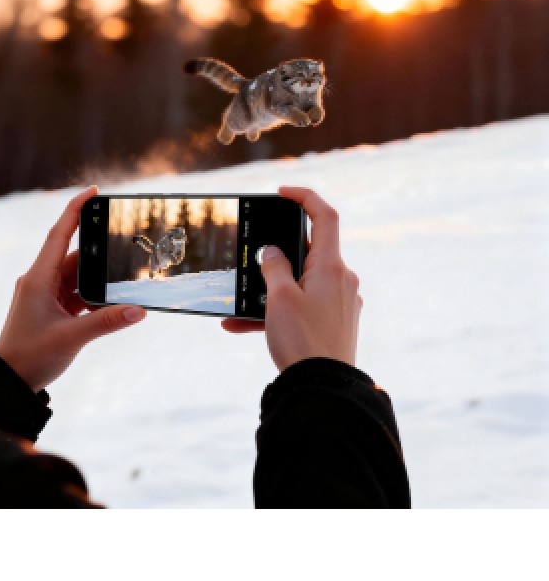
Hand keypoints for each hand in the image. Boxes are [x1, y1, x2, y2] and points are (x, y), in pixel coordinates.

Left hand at [0, 185, 145, 391]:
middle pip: (75, 256)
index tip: (93, 191)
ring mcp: (45, 294)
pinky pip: (76, 293)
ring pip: (78, 277)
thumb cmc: (30, 357)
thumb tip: (138, 311)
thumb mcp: (72, 337)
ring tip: (122, 284)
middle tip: (125, 248)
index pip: (59, 233)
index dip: (76, 209)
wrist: (8, 381)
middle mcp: (40, 280)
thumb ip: (106, 322)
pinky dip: (93, 298)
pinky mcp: (51, 308)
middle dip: (101, 255)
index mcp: (38, 278)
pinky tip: (110, 306)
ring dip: (98, 282)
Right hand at [221, 186, 360, 372]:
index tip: (283, 192)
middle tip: (254, 260)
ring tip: (238, 308)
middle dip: (277, 255)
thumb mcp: (279, 298)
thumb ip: (274, 267)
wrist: (323, 388)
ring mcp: (340, 302)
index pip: (325, 217)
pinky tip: (241, 326)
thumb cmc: (303, 341)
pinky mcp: (334, 322)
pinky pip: (302, 306)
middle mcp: (341, 280)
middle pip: (309, 251)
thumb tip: (272, 251)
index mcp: (331, 267)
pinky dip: (277, 311)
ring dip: (270, 290)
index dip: (305, 197)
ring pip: (300, 283)